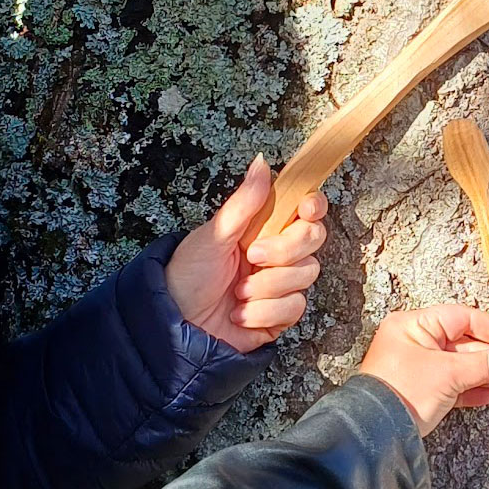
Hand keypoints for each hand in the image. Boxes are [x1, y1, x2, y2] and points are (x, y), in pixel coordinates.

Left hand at [166, 155, 328, 353]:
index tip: (303, 209)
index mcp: (264, 228)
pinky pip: (294, 307)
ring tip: (237, 292)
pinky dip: (264, 311)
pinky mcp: (280, 315)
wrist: (175, 325)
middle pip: (313, 239)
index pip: (306, 210)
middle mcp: (278, 254)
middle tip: (251, 256)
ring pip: (306, 274)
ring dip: (267, 285)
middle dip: (283, 250)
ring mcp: (281, 284)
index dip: (313, 207)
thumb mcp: (213, 235)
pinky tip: (241, 314)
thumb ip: (244, 202)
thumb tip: (261, 162)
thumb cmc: (187, 275)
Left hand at [360, 304, 488, 436]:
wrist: (374, 436)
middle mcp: (415, 341)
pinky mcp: (421, 390)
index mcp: (415, 325)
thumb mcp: (450, 374)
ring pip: (462, 365)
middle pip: (465, 342)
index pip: (464, 317)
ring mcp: (418, 367)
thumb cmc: (404, 393)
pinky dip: (472, 388)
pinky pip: (453, 384)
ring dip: (488, 374)